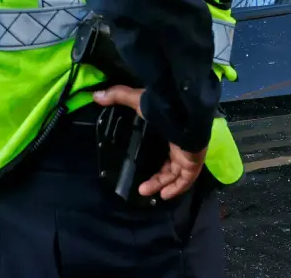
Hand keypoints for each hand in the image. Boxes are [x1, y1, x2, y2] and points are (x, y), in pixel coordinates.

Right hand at [93, 85, 205, 199]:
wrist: (186, 113)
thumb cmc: (163, 108)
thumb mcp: (138, 100)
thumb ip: (119, 95)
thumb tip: (96, 95)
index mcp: (172, 129)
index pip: (165, 147)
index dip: (156, 157)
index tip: (141, 166)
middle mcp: (182, 143)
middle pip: (171, 164)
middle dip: (158, 177)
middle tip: (141, 187)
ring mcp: (189, 154)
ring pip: (176, 174)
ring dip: (162, 184)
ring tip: (143, 191)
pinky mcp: (193, 162)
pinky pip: (186, 180)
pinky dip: (176, 188)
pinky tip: (163, 195)